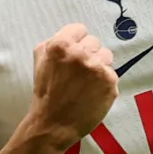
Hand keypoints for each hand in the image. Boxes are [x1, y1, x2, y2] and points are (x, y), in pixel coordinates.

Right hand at [28, 23, 118, 149]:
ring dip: (99, 65)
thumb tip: (71, 35)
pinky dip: (104, 82)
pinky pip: (112, 73)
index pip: (80, 29)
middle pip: (94, 41)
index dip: (76, 41)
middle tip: (78, 71)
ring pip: (106, 55)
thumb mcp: (40, 60)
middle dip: (87, 53)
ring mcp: (97, 68)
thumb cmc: (45, 92)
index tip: (73, 53)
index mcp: (61, 45)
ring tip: (86, 81)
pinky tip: (92, 91)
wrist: (53, 124)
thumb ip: (53, 42)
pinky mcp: (110, 83)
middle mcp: (80, 54)